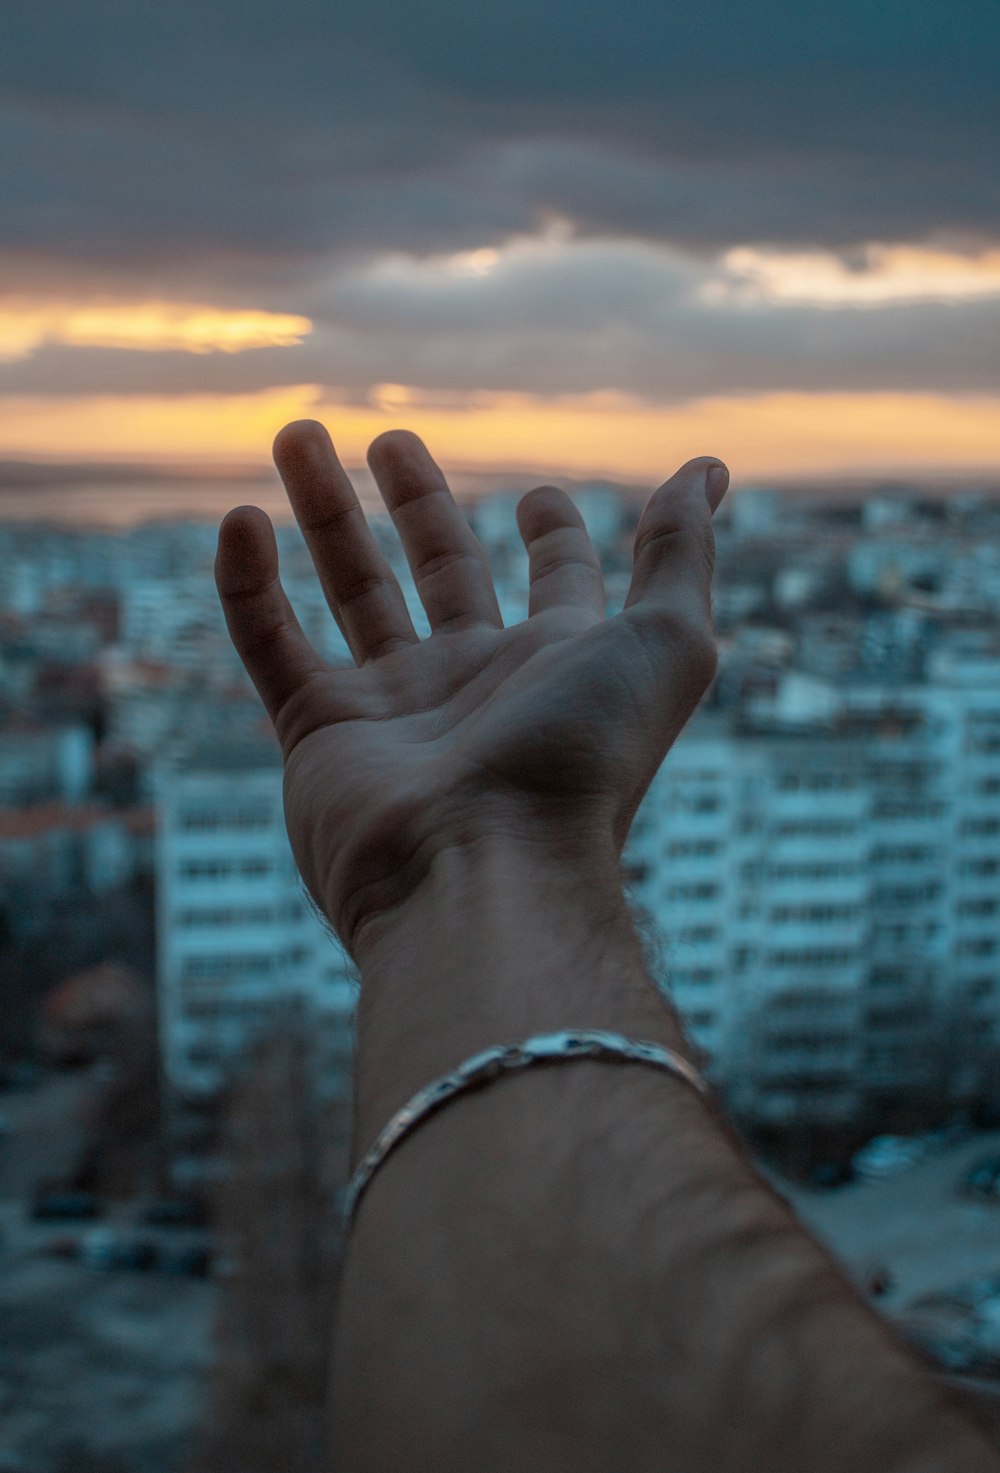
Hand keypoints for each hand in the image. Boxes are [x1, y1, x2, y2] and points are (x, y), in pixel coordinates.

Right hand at [215, 422, 727, 957]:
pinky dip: (248, 586)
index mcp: (556, 663)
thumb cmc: (582, 758)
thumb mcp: (664, 642)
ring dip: (322, 511)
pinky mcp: (318, 735)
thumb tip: (710, 469)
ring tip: (296, 434)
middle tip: (388, 439)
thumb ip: (681, 554)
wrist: (483, 870)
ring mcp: (392, 711)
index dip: (555, 538)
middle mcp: (475, 683)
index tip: (541, 498)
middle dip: (416, 502)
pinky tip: (239, 521)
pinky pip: (271, 646)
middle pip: (440, 570)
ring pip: (350, 591)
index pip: (556, 584)